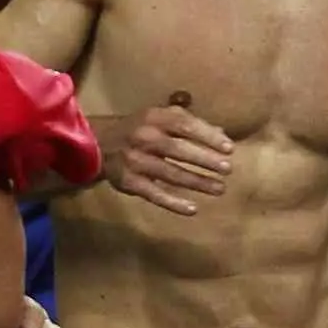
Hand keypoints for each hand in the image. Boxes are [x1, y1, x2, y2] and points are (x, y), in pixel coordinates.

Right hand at [104, 93, 234, 215]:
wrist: (98, 145)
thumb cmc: (138, 129)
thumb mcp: (159, 118)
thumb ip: (189, 124)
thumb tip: (222, 133)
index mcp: (154, 118)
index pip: (185, 125)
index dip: (209, 137)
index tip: (229, 149)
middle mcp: (144, 138)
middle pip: (179, 150)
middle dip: (206, 160)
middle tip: (227, 169)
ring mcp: (135, 161)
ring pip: (170, 173)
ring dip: (197, 182)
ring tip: (219, 188)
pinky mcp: (129, 182)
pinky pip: (154, 194)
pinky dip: (173, 203)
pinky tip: (192, 209)